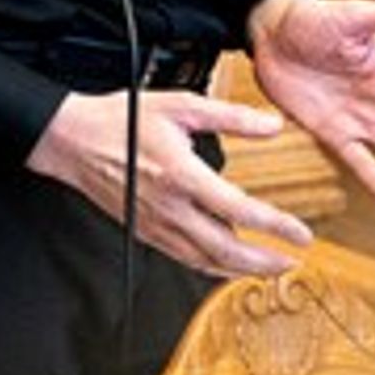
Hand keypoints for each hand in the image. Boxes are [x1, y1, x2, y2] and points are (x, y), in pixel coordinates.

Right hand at [25, 88, 314, 278]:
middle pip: (225, 249)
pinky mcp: (146, 231)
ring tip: (267, 268)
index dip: (275, 225)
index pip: (239, 209)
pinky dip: (211, 267)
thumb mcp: (181, 105)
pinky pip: (184, 258)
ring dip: (240, 270)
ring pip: (205, 261)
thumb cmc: (122, 120)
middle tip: (291, 262)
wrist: (74, 140)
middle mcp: (170, 207)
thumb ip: (230, 116)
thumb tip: (270, 125)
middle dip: (263, 262)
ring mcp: (156, 225)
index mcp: (181, 175)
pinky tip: (226, 264)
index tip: (301, 234)